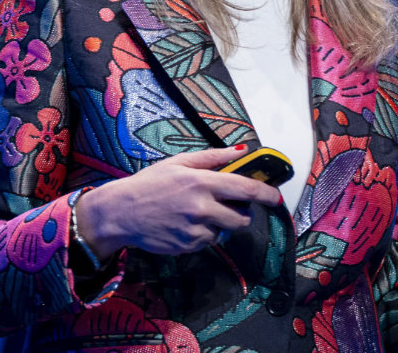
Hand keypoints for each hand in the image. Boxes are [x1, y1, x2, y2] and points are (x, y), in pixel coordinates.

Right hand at [73, 145, 282, 258]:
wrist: (121, 213)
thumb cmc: (150, 183)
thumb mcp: (179, 162)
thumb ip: (213, 158)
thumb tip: (242, 150)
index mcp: (202, 182)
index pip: (246, 190)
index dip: (267, 194)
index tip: (276, 197)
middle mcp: (201, 208)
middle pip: (242, 218)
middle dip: (242, 213)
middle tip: (229, 205)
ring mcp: (195, 230)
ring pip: (225, 232)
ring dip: (221, 224)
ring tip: (200, 212)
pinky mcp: (188, 247)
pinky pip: (208, 242)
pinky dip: (203, 234)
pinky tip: (185, 223)